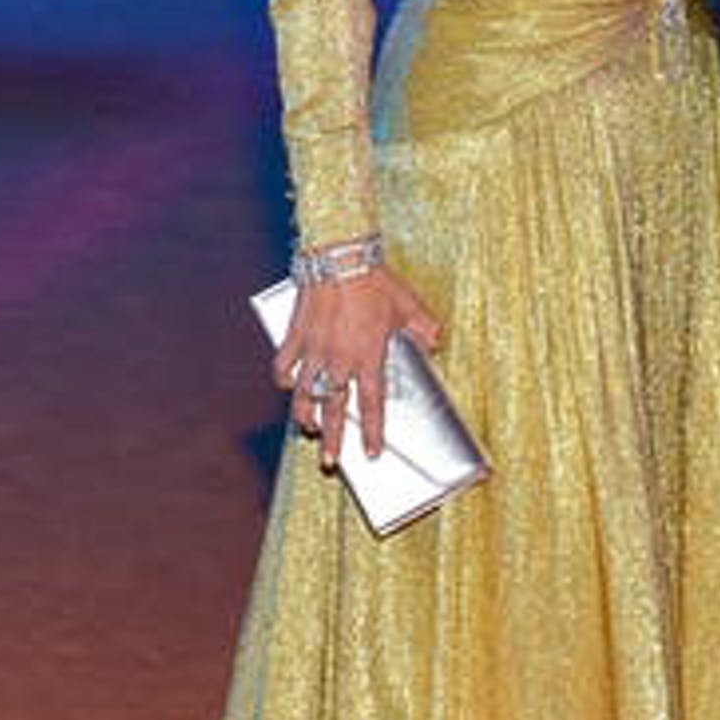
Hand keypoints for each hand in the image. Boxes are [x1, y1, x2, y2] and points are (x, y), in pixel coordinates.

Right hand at [273, 266, 441, 469]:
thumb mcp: (408, 305)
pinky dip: (285, 379)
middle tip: (330, 462)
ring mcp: (313, 350)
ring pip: (304, 394)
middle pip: (332, 409)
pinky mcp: (295, 336)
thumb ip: (424, 328)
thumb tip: (435, 342)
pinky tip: (289, 386)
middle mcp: (339, 360)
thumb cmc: (375, 281)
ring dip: (305, 415)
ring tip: (307, 428)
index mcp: (368, 357)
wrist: (340, 257)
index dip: (371, 432)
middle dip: (331, 439)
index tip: (371, 453)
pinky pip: (284, 366)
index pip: (371, 404)